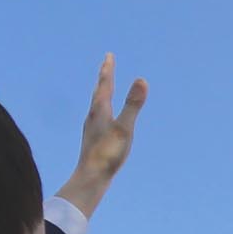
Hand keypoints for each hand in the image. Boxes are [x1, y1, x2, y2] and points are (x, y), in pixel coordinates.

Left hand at [54, 55, 147, 217]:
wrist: (90, 177)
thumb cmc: (108, 154)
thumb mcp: (125, 128)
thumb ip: (133, 104)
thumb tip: (142, 80)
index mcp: (100, 111)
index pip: (105, 84)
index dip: (108, 69)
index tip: (109, 56)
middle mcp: (93, 117)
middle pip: (98, 92)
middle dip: (104, 78)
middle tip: (106, 67)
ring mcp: (91, 128)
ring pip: (95, 106)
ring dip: (100, 94)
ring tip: (102, 90)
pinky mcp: (92, 140)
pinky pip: (96, 118)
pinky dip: (100, 110)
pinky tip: (101, 120)